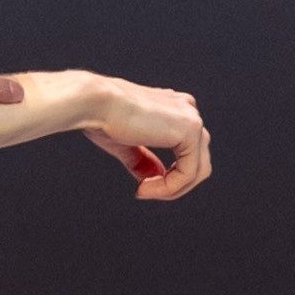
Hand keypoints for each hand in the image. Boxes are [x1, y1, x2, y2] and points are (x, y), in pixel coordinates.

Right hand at [82, 76, 211, 201]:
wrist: (96, 102)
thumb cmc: (103, 116)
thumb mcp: (127, 144)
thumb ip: (144, 160)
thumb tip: (155, 177)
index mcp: (174, 108)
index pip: (186, 151)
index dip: (168, 177)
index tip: (141, 188)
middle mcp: (187, 109)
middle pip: (197, 161)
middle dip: (173, 185)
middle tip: (144, 191)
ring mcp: (192, 118)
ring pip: (197, 170)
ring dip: (171, 189)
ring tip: (144, 190)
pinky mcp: (191, 129)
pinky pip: (189, 172)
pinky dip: (169, 187)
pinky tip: (145, 187)